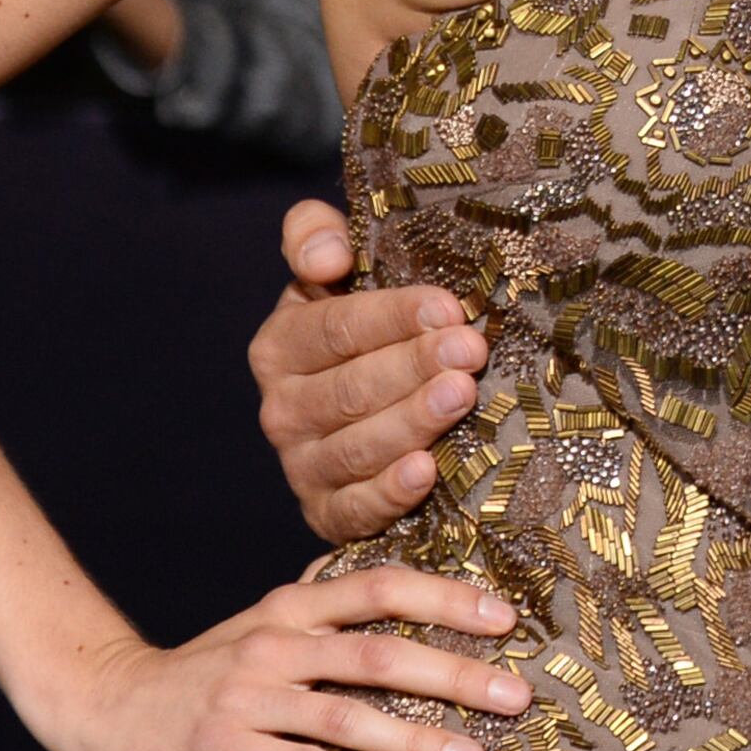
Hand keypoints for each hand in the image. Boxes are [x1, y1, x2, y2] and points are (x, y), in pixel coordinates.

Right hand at [31, 565, 530, 750]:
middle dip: (455, 673)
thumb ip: (327, 599)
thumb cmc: (208, 666)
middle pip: (379, 651)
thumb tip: (400, 573)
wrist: (109, 705)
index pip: (381, 585)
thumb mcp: (268, 620)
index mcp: (294, 602)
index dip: (446, 597)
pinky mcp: (224, 746)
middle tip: (517, 695)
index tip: (507, 618)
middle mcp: (276, 639)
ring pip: (347, 714)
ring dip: (416, 736)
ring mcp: (249, 694)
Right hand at [254, 200, 484, 544]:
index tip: (446, 307)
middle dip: (413, 367)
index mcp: (280, 346)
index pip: (335, 329)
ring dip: (411, 422)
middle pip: (350, 389)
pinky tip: (427, 472)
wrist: (370, 402)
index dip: (391, 317)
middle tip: (469, 351)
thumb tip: (325, 255)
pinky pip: (355, 510)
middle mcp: (282, 410)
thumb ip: (315, 235)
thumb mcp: (337, 269)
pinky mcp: (328, 515)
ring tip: (461, 395)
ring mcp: (303, 467)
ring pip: (356, 448)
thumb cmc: (368, 325)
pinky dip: (390, 493)